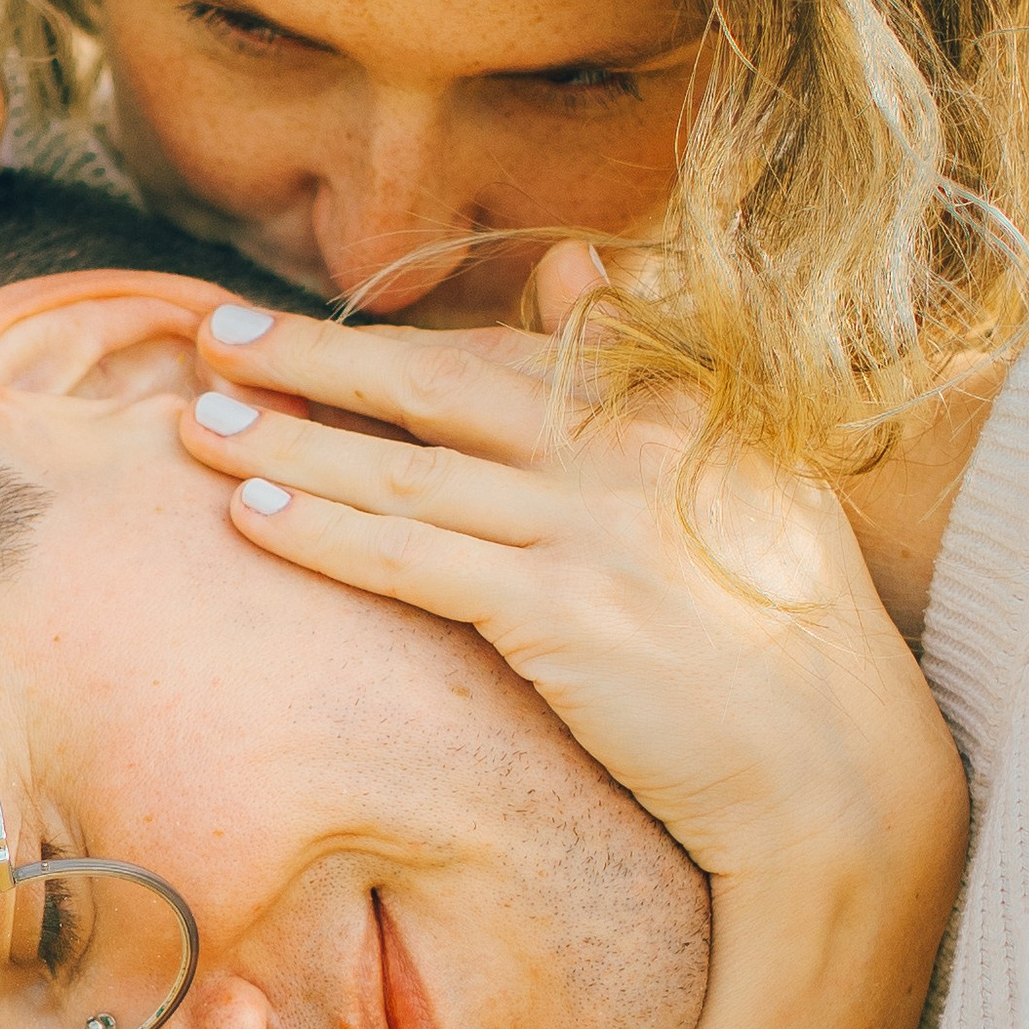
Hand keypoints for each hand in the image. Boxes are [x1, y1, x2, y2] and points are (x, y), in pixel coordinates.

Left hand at [184, 273, 965, 917]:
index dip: (397, 346)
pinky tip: (248, 511)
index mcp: (679, 399)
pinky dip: (323, 530)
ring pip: (404, 472)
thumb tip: (577, 255)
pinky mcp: (562, 614)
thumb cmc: (788, 633)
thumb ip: (649, 363)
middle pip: (436, 384)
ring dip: (285, 441)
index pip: (509, 353)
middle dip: (312, 358)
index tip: (304, 337)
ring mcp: (594, 528)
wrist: (836, 773)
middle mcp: (631, 445)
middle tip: (212, 334)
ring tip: (193, 422)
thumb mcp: (744, 468)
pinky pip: (411, 560)